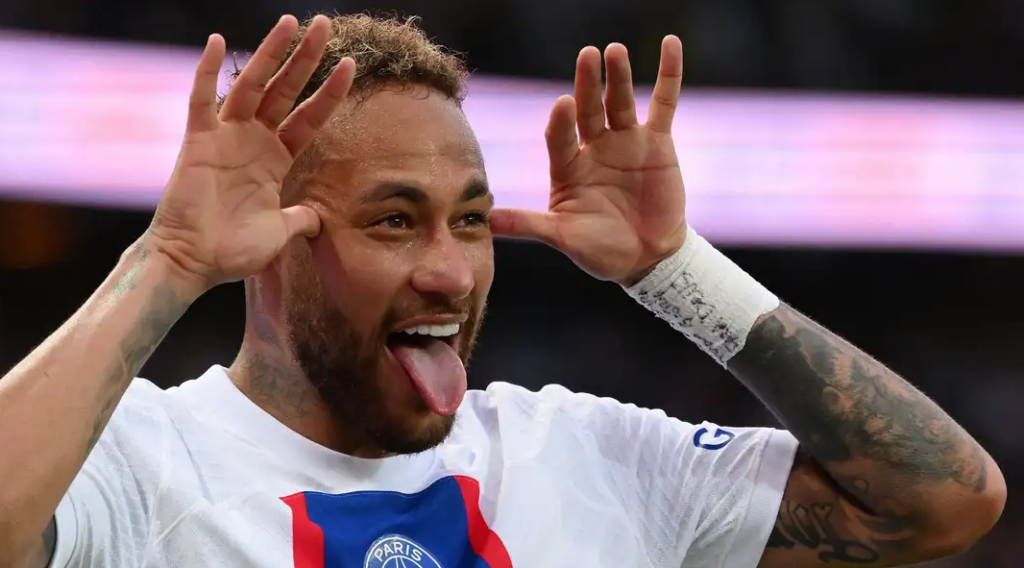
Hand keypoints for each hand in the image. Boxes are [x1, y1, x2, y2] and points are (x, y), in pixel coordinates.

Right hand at [147, 15, 354, 293]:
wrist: (193, 263)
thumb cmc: (232, 252)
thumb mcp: (279, 233)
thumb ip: (300, 219)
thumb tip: (318, 218)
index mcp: (275, 160)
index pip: (308, 118)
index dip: (328, 93)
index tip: (350, 65)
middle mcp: (252, 141)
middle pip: (284, 90)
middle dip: (305, 58)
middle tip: (324, 24)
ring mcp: (225, 137)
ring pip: (251, 85)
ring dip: (269, 53)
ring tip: (290, 23)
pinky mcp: (198, 142)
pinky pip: (202, 100)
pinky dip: (206, 71)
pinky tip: (217, 41)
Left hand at [490, 37, 686, 285]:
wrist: (647, 258)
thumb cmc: (600, 250)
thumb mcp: (563, 237)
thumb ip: (530, 224)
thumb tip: (488, 221)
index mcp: (567, 167)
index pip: (560, 138)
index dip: (561, 122)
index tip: (563, 105)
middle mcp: (593, 148)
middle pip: (588, 110)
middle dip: (587, 84)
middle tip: (587, 56)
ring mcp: (625, 141)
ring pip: (620, 102)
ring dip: (618, 76)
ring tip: (615, 51)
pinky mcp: (657, 142)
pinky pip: (663, 103)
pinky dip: (668, 74)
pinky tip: (670, 45)